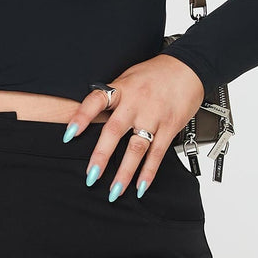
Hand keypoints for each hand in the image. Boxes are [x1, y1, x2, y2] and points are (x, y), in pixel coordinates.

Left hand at [68, 55, 204, 198]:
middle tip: (90, 176)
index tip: (68, 135)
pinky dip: (149, 171)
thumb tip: (93, 116)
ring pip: (136, 148)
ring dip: (125, 172)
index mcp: (121, 88)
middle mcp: (136, 103)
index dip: (81, 118)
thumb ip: (113, 97)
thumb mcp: (128, 77)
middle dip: (101, 156)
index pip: (96, 101)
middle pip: (114, 131)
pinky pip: (158, 153)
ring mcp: (153, 115)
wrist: (189, 67)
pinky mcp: (170, 126)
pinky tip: (141, 186)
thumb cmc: (155, 73)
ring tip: (115, 190)